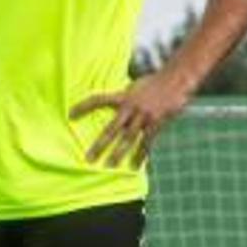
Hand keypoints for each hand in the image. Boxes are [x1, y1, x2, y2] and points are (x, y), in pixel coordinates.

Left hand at [72, 73, 192, 168]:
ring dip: (119, 154)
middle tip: (90, 158)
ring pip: (129, 139)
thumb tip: (113, 107)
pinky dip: (141, 155)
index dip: (84, 106)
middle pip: (112, 129)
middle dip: (100, 144)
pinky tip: (135, 166)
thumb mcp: (133, 87)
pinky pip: (147, 142)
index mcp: (123, 97)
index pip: (98, 100)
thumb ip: (123, 99)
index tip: (70, 114)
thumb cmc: (153, 83)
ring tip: (110, 166)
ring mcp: (145, 116)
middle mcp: (132, 107)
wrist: (176, 79)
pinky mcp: (157, 123)